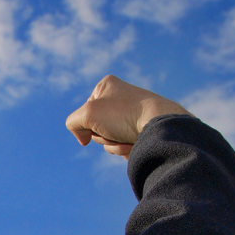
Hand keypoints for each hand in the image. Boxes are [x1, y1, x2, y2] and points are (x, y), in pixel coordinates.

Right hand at [66, 75, 190, 158]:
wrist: (161, 125)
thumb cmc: (124, 115)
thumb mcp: (88, 113)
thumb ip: (73, 122)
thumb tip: (84, 139)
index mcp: (107, 86)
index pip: (84, 111)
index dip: (87, 123)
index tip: (97, 123)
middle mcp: (120, 97)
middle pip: (96, 128)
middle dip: (103, 137)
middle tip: (116, 132)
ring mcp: (132, 114)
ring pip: (109, 139)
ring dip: (114, 145)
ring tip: (129, 140)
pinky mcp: (142, 128)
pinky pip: (123, 145)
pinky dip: (126, 149)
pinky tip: (137, 144)